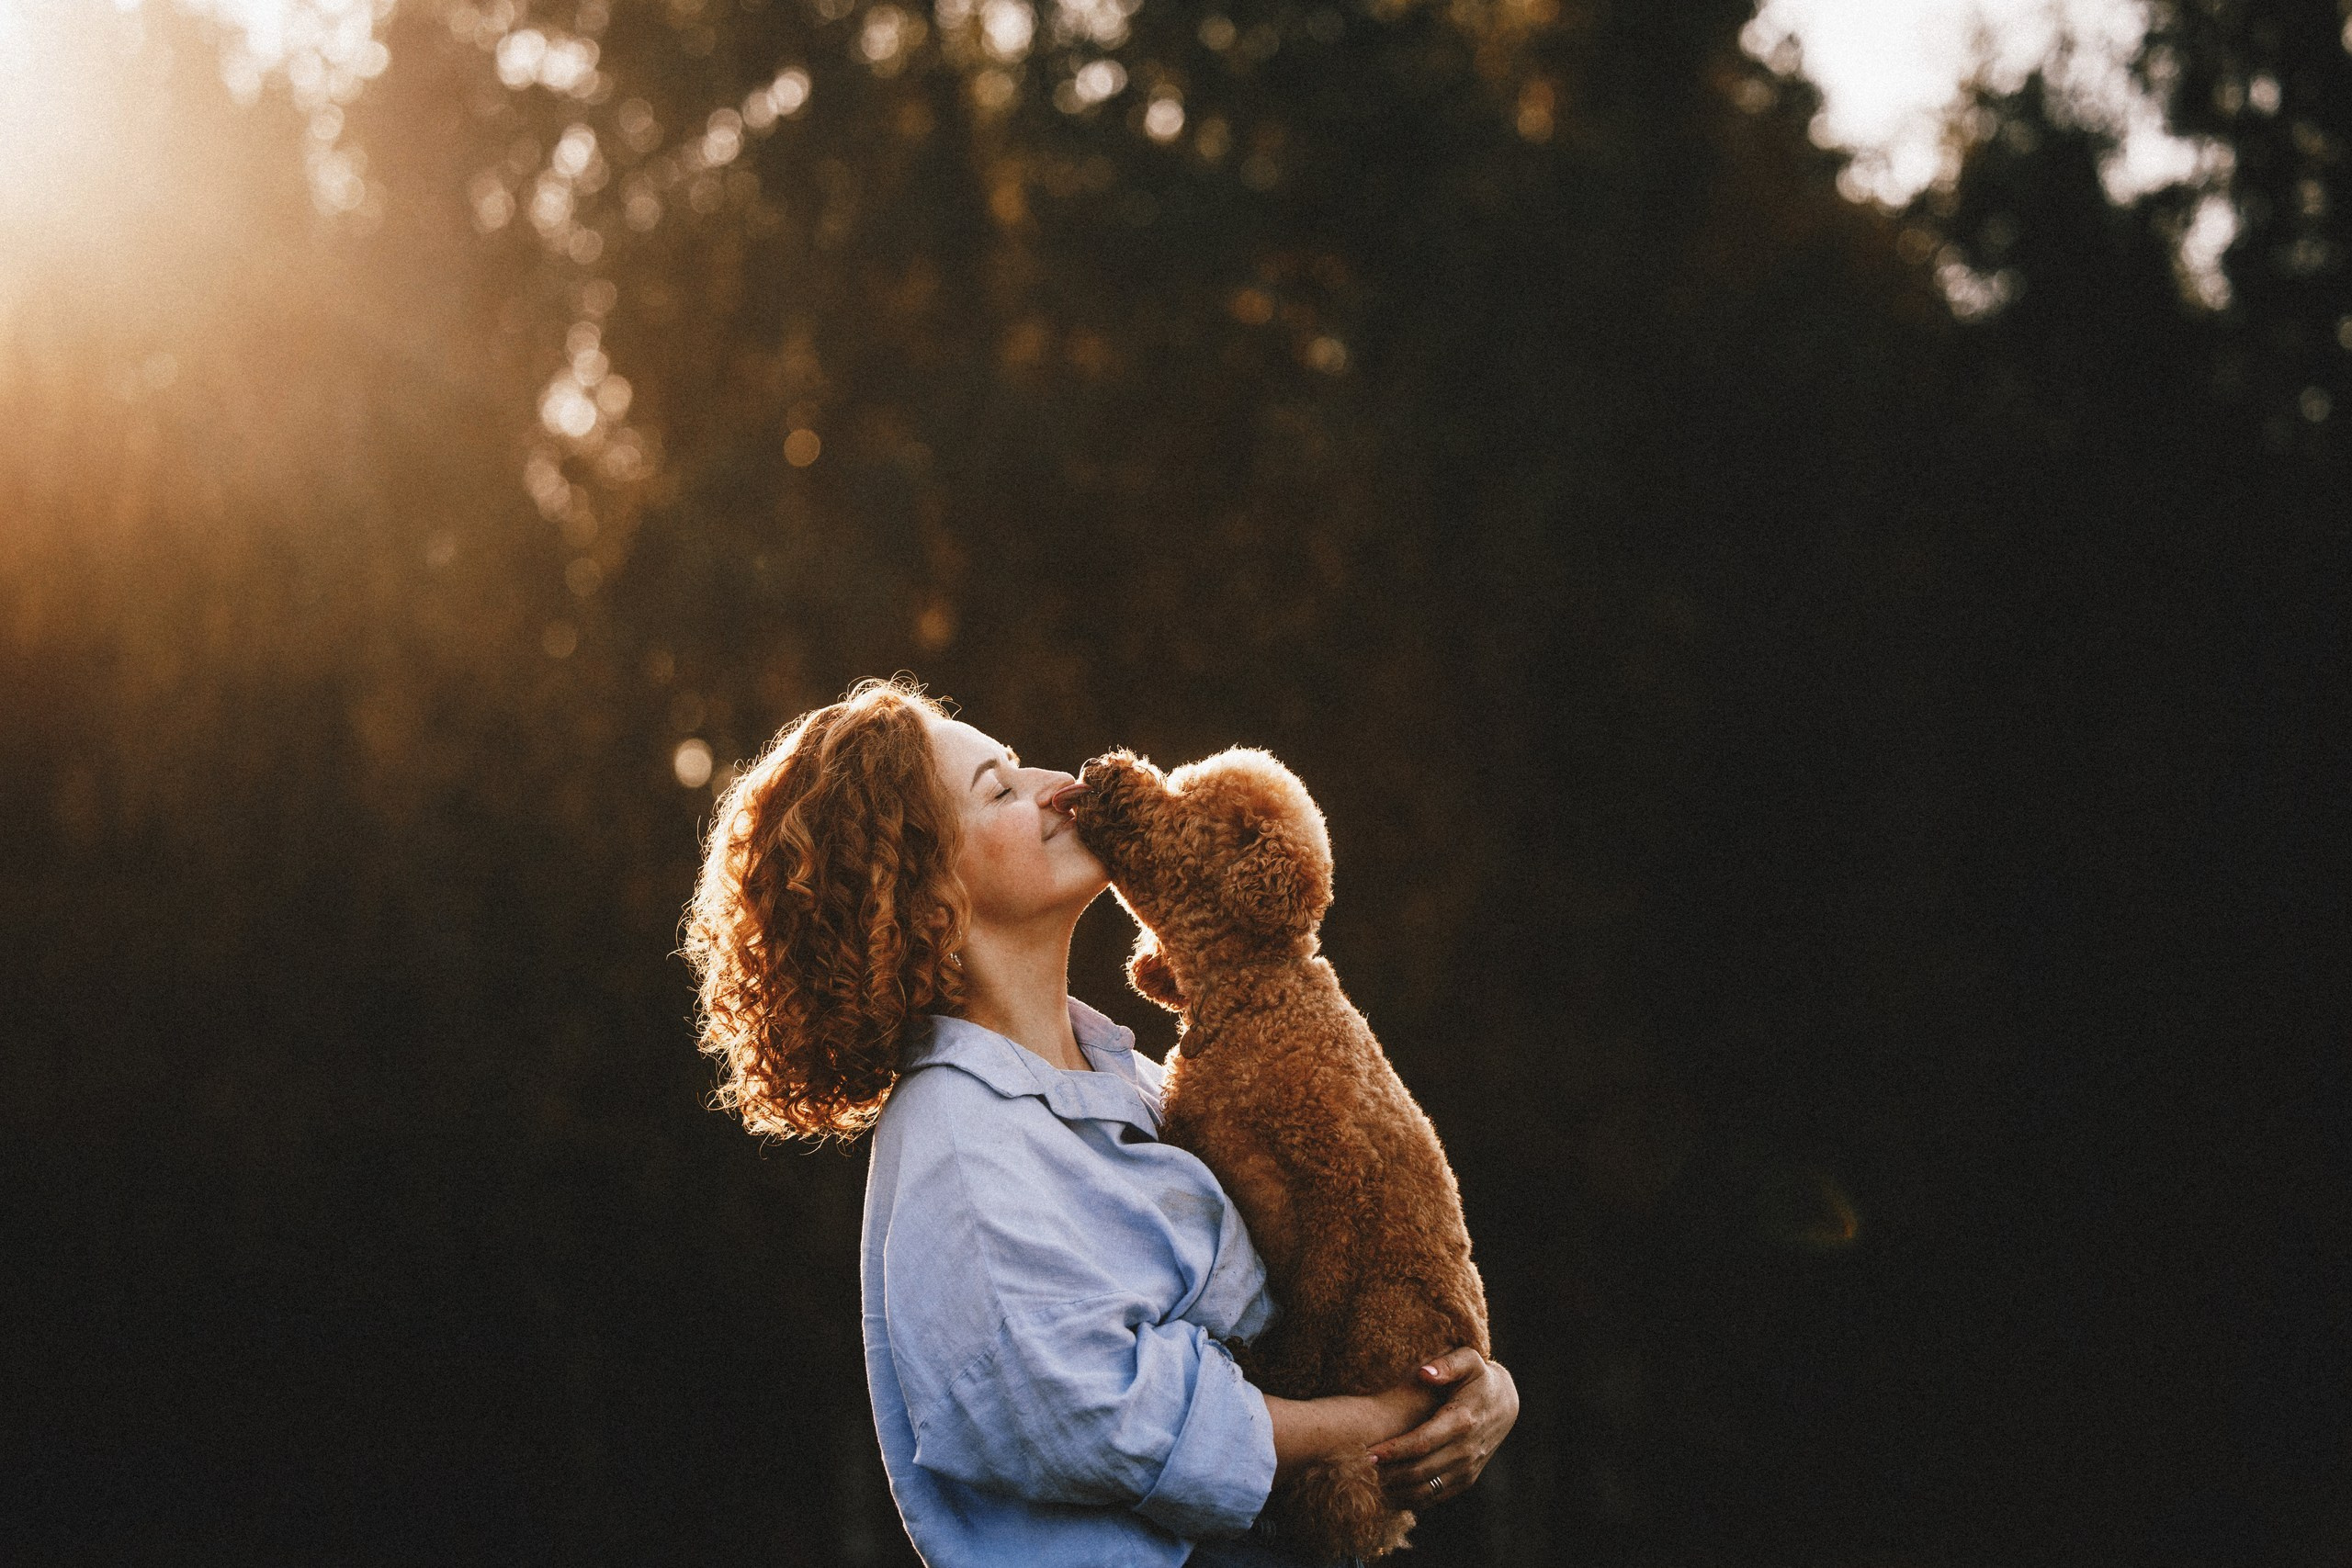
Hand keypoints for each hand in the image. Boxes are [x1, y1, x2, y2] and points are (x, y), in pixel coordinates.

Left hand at [1367, 1347, 1517, 1507]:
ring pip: (1426, 1490)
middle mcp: (1466, 1450)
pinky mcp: (1466, 1480)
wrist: (1505, 1404)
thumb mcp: (1468, 1359)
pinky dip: (1410, 1499)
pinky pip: (1435, 1497)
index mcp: (1462, 1420)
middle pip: (1420, 1471)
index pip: (1422, 1442)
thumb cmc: (1479, 1377)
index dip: (1394, 1450)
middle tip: (1358, 1472)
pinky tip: (1387, 1493)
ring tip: (1368, 1485)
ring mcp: (1467, 1468)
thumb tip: (1424, 1373)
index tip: (1367, 1453)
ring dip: (1396, 1491)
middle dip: (1388, 1475)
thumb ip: (1446, 1364)